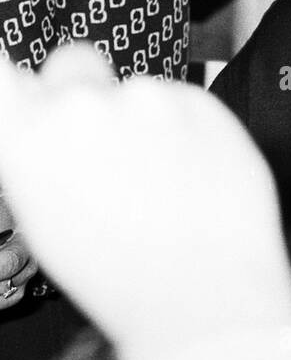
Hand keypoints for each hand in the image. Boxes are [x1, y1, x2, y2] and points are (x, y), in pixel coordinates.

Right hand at [0, 44, 290, 359]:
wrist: (201, 295)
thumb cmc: (117, 277)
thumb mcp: (46, 218)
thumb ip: (37, 152)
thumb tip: (42, 122)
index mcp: (28, 138)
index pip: (6, 78)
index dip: (27, 90)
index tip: (40, 104)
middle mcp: (79, 105)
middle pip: (72, 64)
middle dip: (83, 91)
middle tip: (109, 152)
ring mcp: (144, 97)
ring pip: (136, 91)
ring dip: (143, 119)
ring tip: (162, 185)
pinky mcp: (200, 101)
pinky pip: (183, 103)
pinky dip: (186, 130)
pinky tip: (193, 179)